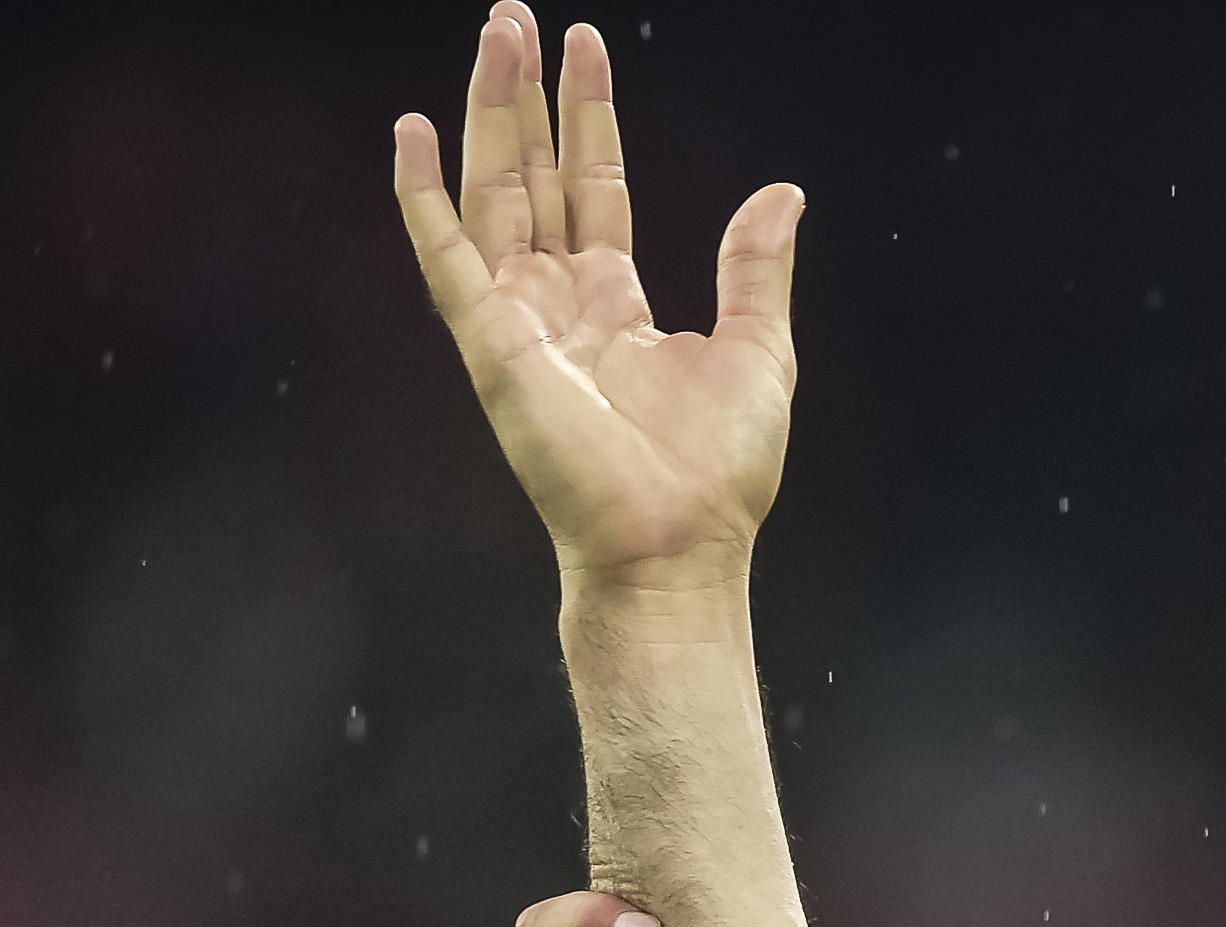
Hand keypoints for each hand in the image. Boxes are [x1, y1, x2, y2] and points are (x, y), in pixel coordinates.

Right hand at [392, 4, 800, 590]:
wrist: (681, 542)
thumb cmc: (719, 472)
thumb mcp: (759, 350)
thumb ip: (754, 268)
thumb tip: (781, 194)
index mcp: (617, 301)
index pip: (595, 184)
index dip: (589, 116)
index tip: (587, 47)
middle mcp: (560, 299)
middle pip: (533, 172)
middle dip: (524, 94)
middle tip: (516, 14)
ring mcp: (518, 316)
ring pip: (492, 190)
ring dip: (487, 112)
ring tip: (495, 34)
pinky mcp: (490, 341)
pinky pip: (445, 256)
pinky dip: (423, 195)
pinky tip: (412, 132)